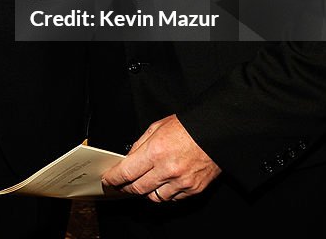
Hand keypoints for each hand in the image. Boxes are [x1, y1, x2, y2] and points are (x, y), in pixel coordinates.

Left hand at [101, 115, 220, 202]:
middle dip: (126, 187)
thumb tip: (127, 159)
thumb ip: (140, 144)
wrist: (216, 132)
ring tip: (143, 183)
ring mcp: (181, 182)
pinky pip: (173, 198)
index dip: (114, 178)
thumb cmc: (188, 127)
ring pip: (154, 197)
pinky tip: (163, 184)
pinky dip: (165, 193)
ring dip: (146, 192)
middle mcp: (167, 169)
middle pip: (138, 188)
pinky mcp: (194, 189)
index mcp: (155, 151)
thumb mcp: (157, 127)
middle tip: (121, 184)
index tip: (108, 180)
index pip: (126, 172)